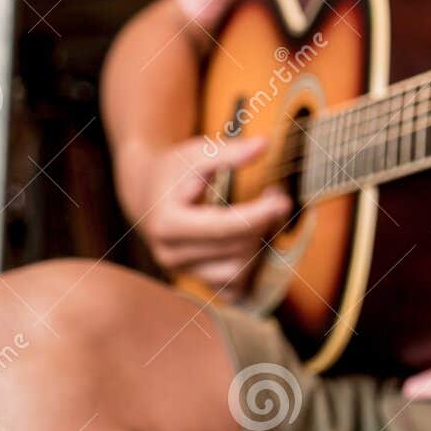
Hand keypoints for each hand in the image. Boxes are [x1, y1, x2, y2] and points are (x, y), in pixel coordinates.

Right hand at [122, 135, 290, 298]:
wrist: (148, 194)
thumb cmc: (173, 170)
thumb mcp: (195, 153)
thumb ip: (229, 151)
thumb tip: (264, 145)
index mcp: (167, 225)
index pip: (221, 227)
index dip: (257, 215)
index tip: (282, 199)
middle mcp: (171, 255)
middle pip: (234, 248)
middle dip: (263, 222)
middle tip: (277, 194)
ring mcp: (183, 272)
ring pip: (238, 270)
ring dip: (260, 243)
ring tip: (266, 214)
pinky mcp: (196, 279)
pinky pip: (233, 286)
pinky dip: (251, 266)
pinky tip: (256, 239)